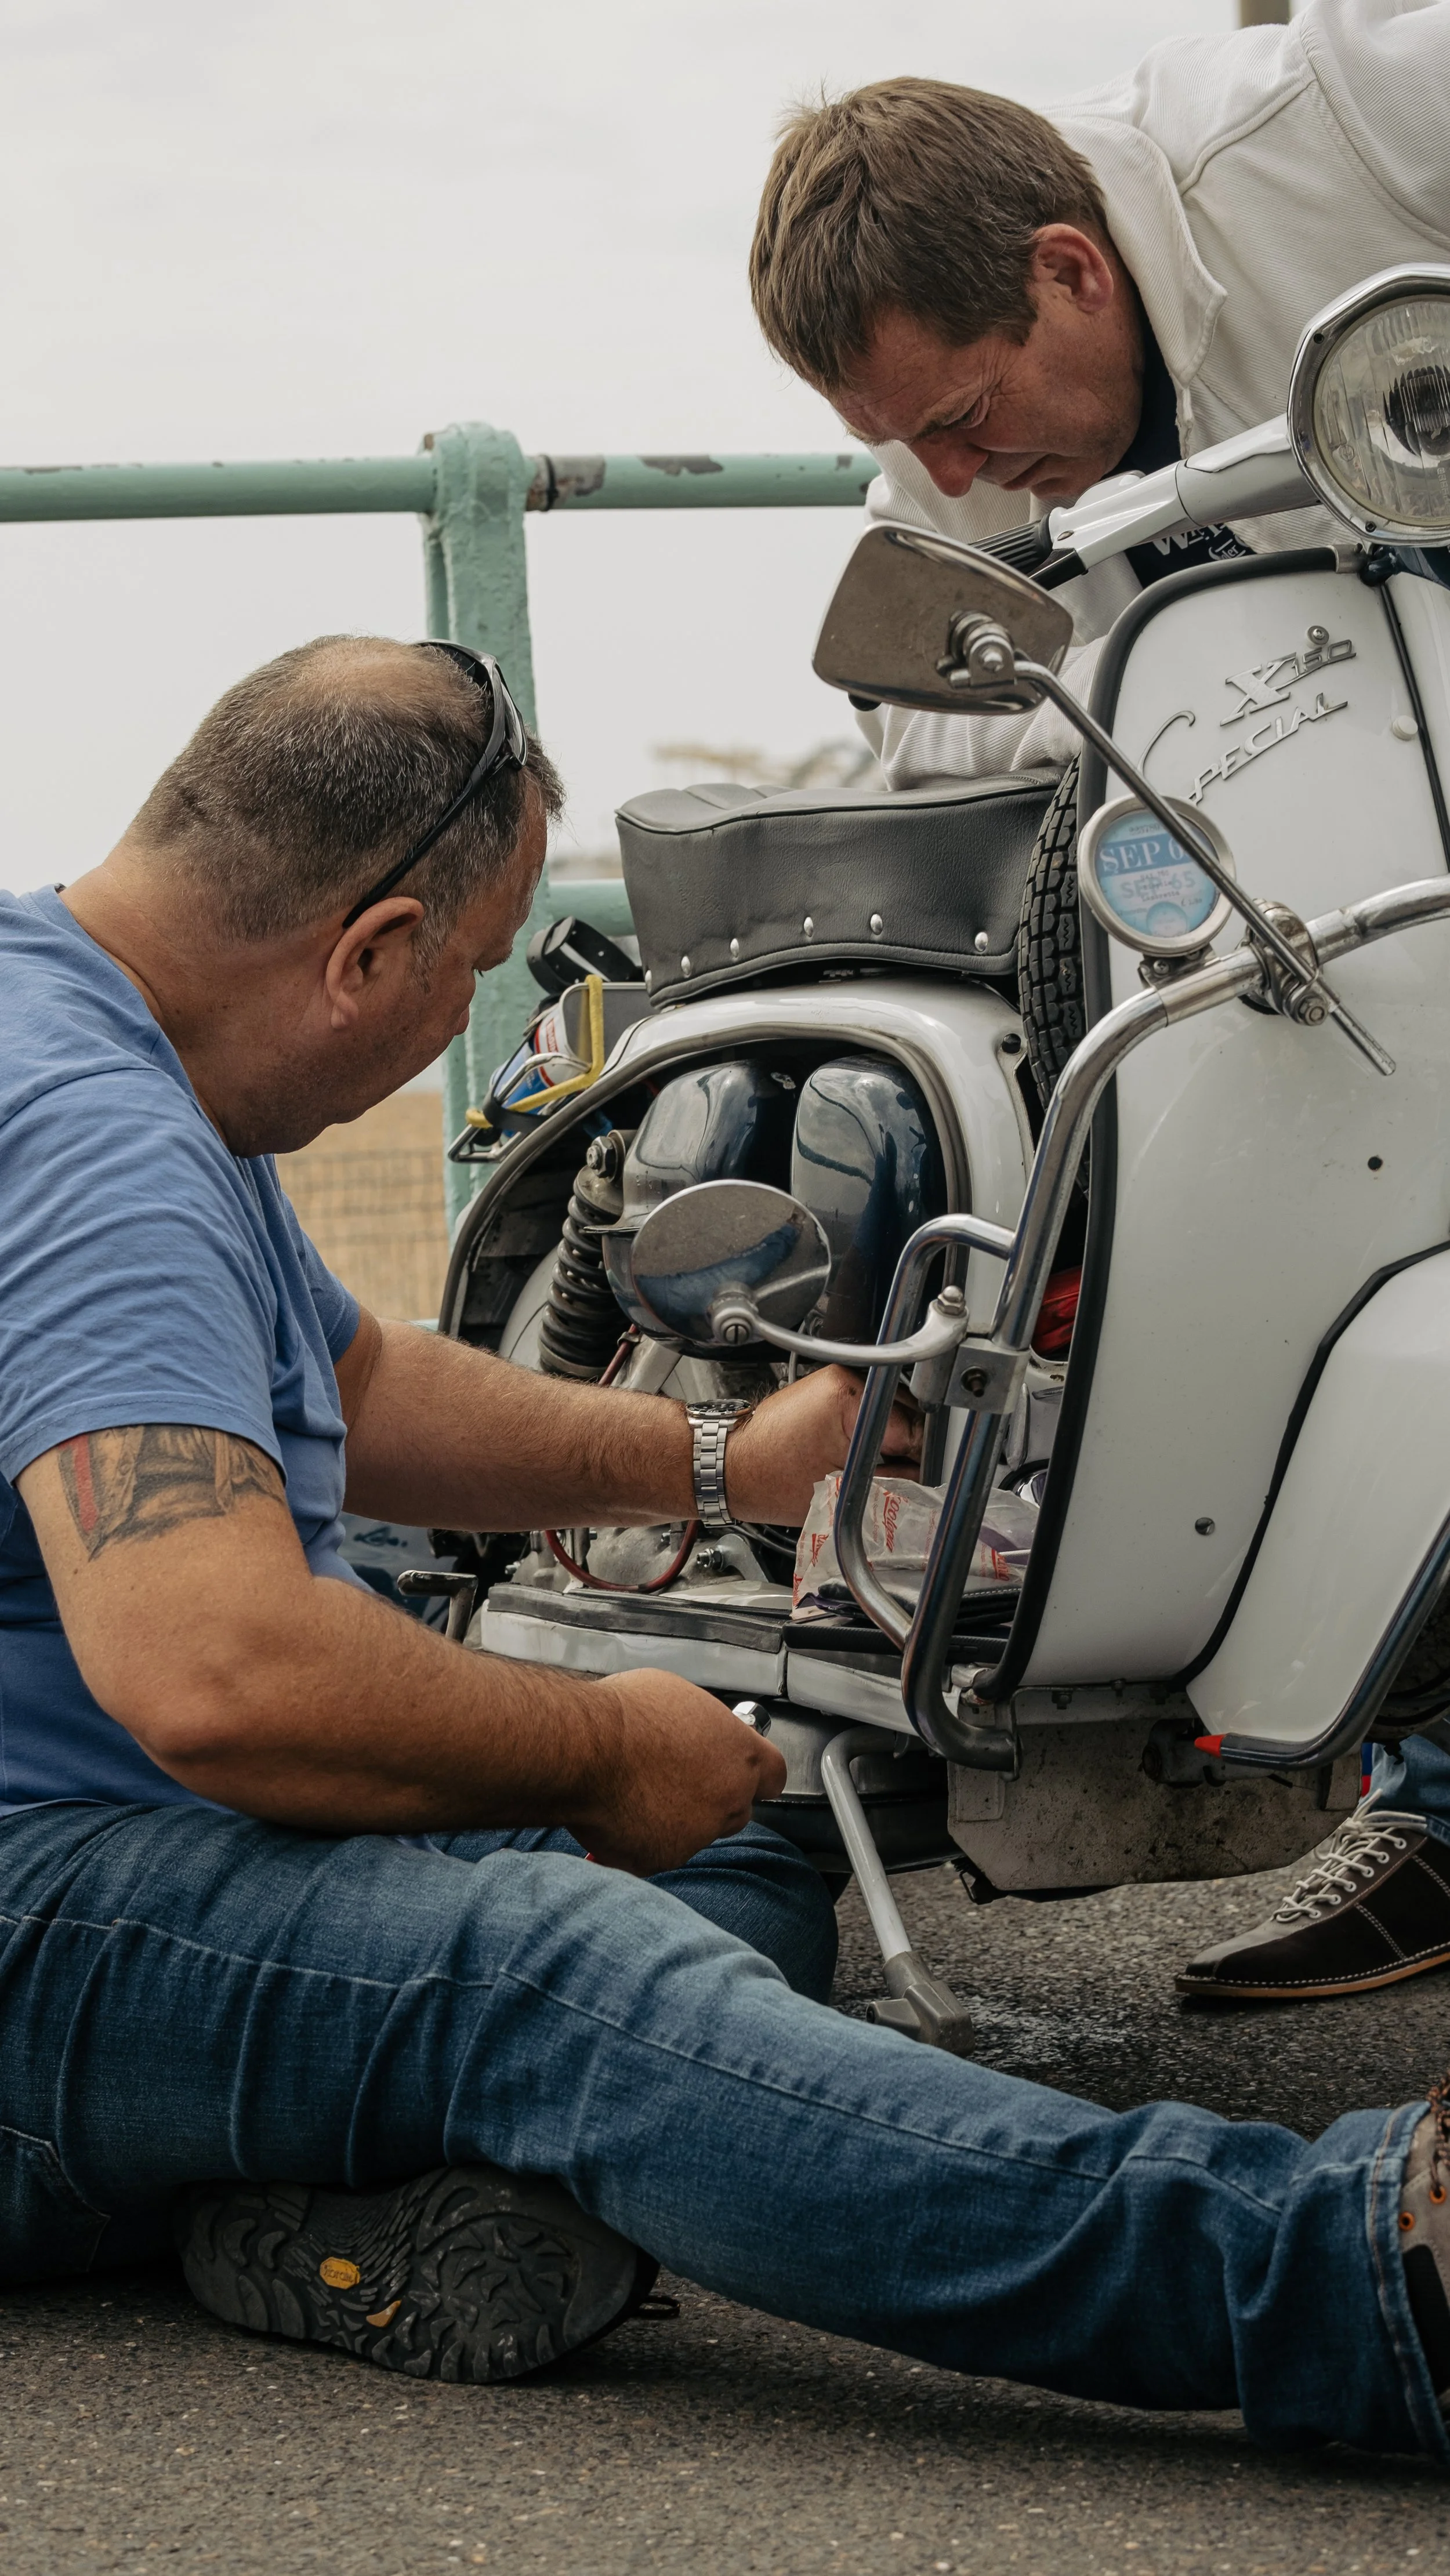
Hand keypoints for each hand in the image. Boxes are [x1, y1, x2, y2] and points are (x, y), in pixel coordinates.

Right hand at [569, 1669, 786, 1874]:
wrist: (583, 1750)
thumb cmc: (625, 1715)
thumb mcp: (678, 1698)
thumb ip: (702, 1728)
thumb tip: (695, 1733)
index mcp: (740, 1756)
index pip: (773, 1776)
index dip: (757, 1776)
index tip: (743, 1773)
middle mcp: (727, 1800)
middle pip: (735, 1809)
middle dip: (711, 1800)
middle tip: (674, 1779)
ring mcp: (695, 1836)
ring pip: (692, 1834)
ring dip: (673, 1820)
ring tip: (634, 1790)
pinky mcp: (658, 1860)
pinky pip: (652, 1853)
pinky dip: (637, 1840)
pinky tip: (613, 1813)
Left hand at [723, 1364, 921, 1526]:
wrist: (727, 1465)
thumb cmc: (766, 1480)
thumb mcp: (840, 1494)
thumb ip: (893, 1486)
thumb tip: (925, 1484)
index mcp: (851, 1399)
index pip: (915, 1430)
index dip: (921, 1463)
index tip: (919, 1483)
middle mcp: (848, 1379)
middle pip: (909, 1417)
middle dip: (908, 1451)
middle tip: (894, 1481)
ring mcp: (840, 1379)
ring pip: (893, 1413)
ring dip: (892, 1440)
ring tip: (868, 1467)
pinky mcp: (832, 1386)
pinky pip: (872, 1410)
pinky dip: (873, 1432)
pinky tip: (856, 1453)